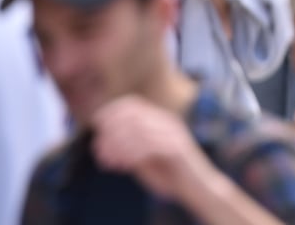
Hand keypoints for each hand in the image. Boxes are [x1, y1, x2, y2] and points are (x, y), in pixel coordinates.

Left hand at [90, 96, 214, 201]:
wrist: (198, 190)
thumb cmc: (171, 175)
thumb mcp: (144, 159)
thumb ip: (129, 147)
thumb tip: (104, 140)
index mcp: (160, 120)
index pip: (133, 104)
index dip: (112, 111)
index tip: (95, 124)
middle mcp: (167, 122)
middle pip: (133, 115)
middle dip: (111, 131)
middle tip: (98, 150)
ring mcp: (173, 134)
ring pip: (138, 130)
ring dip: (118, 145)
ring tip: (106, 161)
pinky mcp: (177, 149)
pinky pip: (149, 146)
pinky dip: (131, 155)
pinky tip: (122, 166)